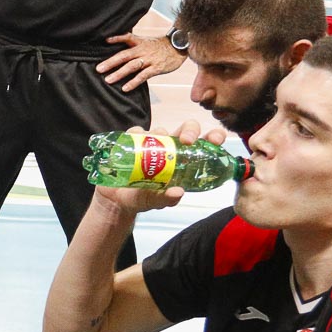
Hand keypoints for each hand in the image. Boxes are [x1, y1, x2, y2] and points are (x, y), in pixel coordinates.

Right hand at [87, 119, 229, 214]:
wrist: (116, 200)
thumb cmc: (141, 198)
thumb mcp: (155, 201)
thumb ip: (166, 199)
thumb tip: (178, 192)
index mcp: (183, 160)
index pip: (204, 144)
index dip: (213, 137)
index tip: (216, 141)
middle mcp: (170, 149)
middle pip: (186, 130)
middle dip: (190, 130)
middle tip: (187, 141)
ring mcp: (151, 144)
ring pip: (161, 130)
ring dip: (161, 133)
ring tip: (156, 142)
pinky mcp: (132, 142)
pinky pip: (136, 132)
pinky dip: (137, 132)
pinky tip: (135, 138)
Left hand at [96, 32, 185, 91]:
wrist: (179, 47)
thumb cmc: (160, 46)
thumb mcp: (147, 41)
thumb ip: (134, 44)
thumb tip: (119, 48)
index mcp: (140, 43)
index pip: (127, 38)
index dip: (116, 38)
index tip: (105, 40)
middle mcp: (143, 50)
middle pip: (124, 55)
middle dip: (111, 62)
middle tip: (98, 69)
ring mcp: (149, 59)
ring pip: (132, 66)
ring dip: (119, 73)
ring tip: (108, 80)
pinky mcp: (156, 68)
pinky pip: (143, 76)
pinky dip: (134, 82)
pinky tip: (125, 88)